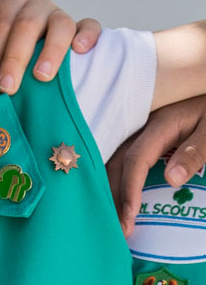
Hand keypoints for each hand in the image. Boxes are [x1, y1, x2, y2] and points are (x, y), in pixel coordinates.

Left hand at [0, 0, 100, 93]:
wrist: (16, 51)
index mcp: (11, 1)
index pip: (2, 20)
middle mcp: (36, 5)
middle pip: (28, 24)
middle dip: (15, 58)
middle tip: (6, 87)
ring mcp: (59, 15)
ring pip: (60, 24)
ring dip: (51, 51)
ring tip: (41, 76)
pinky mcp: (81, 28)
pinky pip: (90, 25)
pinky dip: (88, 35)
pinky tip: (80, 50)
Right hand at [107, 95, 205, 236]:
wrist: (205, 77)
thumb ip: (194, 151)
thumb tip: (171, 178)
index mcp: (158, 125)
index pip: (135, 160)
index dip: (129, 190)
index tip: (128, 218)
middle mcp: (141, 125)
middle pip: (116, 160)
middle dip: (112, 193)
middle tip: (116, 228)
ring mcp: (138, 126)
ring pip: (114, 155)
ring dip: (109, 184)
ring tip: (110, 212)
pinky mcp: (142, 130)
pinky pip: (122, 152)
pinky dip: (115, 173)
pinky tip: (113, 186)